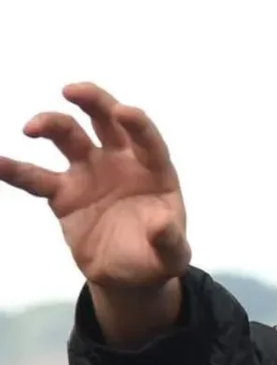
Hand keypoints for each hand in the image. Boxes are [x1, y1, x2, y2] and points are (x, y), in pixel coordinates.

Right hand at [0, 83, 189, 288]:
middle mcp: (122, 162)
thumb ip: (171, 241)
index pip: (148, 140)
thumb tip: (163, 225)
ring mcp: (90, 173)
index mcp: (155, 170)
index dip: (137, 124)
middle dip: (93, 102)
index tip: (124, 111)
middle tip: (72, 90)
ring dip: (52, 125)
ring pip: (70, 138)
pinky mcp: (64, 193)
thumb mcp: (173, 255)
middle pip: (107, 122)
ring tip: (31, 128)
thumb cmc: (157, 257)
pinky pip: (36, 177)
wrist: (128, 274)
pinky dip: (14, 169)